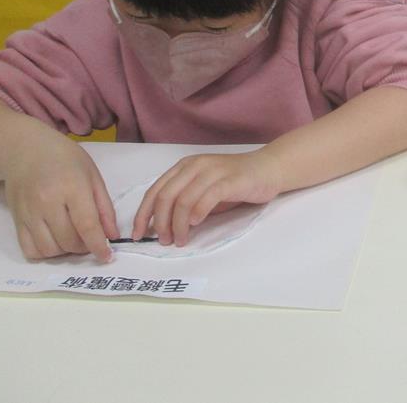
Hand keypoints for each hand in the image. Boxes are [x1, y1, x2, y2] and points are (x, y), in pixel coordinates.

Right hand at [3, 136, 117, 261]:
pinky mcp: (16, 220)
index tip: (107, 257)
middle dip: (85, 248)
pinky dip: (45, 253)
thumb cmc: (65, 159)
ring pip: (49, 250)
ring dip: (66, 253)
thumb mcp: (93, 176)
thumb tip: (112, 235)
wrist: (26, 150)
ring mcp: (28, 213)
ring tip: (74, 240)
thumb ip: (104, 207)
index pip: (87, 226)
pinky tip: (55, 242)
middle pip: (68, 241)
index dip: (99, 246)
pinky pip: (29, 249)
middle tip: (91, 241)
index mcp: (72, 188)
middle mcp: (47, 202)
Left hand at [132, 150, 282, 245]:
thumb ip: (185, 203)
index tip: (138, 235)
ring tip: (181, 239)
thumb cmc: (235, 183)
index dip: (143, 215)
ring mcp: (212, 171)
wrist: (268, 169)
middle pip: (165, 196)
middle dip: (160, 222)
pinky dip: (198, 213)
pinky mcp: (230, 180)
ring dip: (178, 224)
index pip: (155, 191)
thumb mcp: (204, 191)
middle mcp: (195, 166)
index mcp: (184, 167)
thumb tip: (162, 227)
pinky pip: (207, 197)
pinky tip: (198, 224)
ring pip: (183, 199)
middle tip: (164, 240)